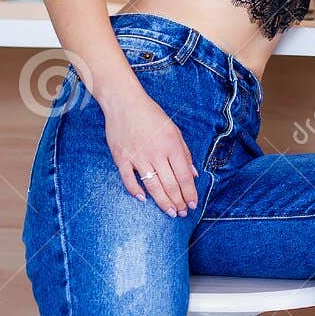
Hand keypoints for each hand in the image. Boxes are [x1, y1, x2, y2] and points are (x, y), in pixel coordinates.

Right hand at [103, 87, 197, 216]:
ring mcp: (138, 157)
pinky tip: (144, 199)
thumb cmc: (151, 115)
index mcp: (171, 145)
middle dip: (179, 201)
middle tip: (182, 212)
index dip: (190, 193)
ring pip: (153, 186)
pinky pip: (129, 180)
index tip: (193, 204)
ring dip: (163, 202)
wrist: (124, 102)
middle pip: (170, 184)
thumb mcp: (174, 130)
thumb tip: (193, 174)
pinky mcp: (121, 158)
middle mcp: (156, 153)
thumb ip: (184, 153)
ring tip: (171, 212)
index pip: (184, 176)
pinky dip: (136, 191)